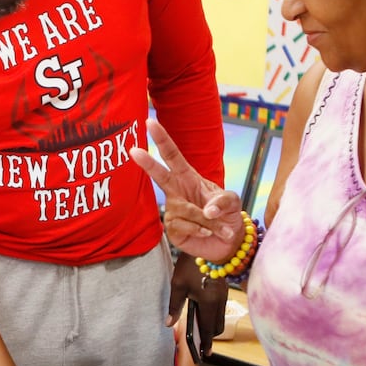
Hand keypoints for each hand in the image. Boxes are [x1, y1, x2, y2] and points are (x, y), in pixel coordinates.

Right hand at [130, 117, 243, 260]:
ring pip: (185, 210)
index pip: (173, 155)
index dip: (162, 139)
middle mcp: (177, 192)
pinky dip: (201, 230)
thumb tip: (207, 211)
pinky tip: (208, 233)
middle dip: (147, 163)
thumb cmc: (227, 215)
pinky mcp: (173, 229)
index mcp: (189, 177)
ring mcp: (174, 210)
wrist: (228, 242)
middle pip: (160, 175)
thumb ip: (222, 202)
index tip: (150, 122)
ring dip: (207, 220)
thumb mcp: (232, 202)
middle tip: (133, 150)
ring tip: (221, 228)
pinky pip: (184, 226)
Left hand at [169, 251, 227, 354]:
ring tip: (200, 329)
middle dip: (210, 335)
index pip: (209, 329)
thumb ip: (174, 305)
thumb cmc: (190, 264)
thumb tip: (169, 324)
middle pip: (218, 325)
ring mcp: (224, 294)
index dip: (206, 342)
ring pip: (221, 317)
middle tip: (199, 342)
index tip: (204, 353)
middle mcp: (220, 301)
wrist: (207, 244)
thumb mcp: (178, 285)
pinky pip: (221, 308)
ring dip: (212, 325)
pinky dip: (214, 314)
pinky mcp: (224, 288)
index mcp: (209, 303)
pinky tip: (203, 312)